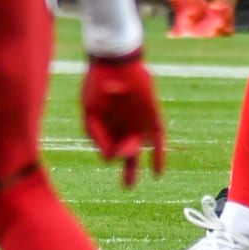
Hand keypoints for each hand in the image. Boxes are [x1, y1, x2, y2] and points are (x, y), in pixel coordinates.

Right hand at [81, 52, 165, 187]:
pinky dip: (158, 156)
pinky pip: (158, 139)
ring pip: (139, 147)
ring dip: (137, 163)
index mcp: (107, 126)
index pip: (110, 150)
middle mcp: (123, 126)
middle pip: (127, 154)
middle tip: (128, 186)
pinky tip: (157, 173)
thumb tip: (109, 160)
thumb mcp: (91, 114)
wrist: (114, 64)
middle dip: (128, 173)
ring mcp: (138, 122)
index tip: (108, 148)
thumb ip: (97, 137)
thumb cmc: (97, 86)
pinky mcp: (152, 116)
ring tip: (131, 177)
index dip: (109, 153)